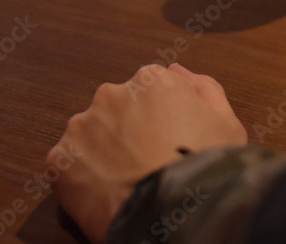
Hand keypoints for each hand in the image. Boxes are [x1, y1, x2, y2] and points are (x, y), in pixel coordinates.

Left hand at [45, 63, 246, 242]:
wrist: (172, 213)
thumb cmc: (206, 167)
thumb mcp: (226, 124)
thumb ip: (204, 88)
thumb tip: (178, 70)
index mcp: (152, 80)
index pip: (151, 90)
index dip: (160, 118)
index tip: (168, 142)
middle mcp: (111, 94)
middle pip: (117, 108)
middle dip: (127, 130)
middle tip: (146, 164)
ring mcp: (81, 127)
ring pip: (90, 134)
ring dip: (102, 151)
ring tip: (126, 182)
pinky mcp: (59, 160)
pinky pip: (69, 164)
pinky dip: (82, 177)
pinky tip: (106, 195)